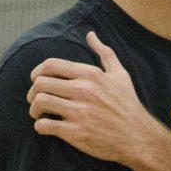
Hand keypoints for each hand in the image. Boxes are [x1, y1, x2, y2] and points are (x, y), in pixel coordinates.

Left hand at [27, 30, 158, 166]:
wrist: (138, 136)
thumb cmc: (128, 104)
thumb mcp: (120, 74)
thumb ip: (104, 52)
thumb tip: (91, 34)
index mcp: (90, 74)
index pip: (50, 65)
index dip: (36, 72)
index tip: (36, 81)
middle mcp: (83, 90)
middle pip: (40, 83)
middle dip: (32, 92)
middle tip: (35, 100)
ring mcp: (79, 112)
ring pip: (40, 102)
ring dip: (34, 109)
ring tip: (38, 114)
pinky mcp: (76, 133)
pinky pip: (44, 125)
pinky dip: (40, 126)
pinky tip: (46, 127)